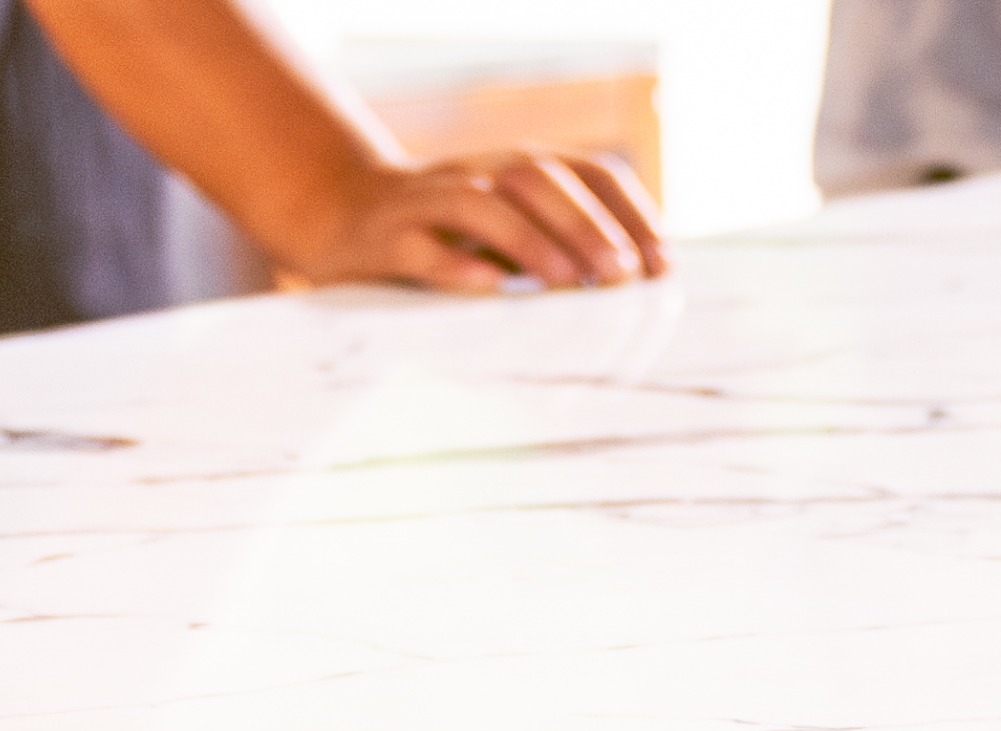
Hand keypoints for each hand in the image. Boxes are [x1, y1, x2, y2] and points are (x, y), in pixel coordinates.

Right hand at [271, 147, 663, 289]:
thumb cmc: (444, 235)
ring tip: (567, 282)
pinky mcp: (386, 238)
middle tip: (621, 277)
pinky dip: (455, 266)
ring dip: (530, 240)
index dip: (629, 212)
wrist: (340, 215)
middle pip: (537, 179)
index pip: (586, 171)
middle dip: (585, 226)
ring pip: (482, 204)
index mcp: (516, 169)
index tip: (660, 265)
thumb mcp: (509, 233)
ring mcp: (428, 202)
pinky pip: (420, 247)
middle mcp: (477, 173)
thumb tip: (636, 290)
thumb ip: (562, 248)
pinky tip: (490, 291)